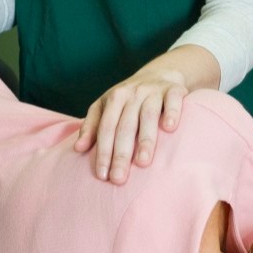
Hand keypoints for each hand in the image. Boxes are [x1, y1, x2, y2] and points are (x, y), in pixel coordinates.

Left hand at [74, 69, 189, 184]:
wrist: (160, 74)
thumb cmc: (129, 98)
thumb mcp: (106, 106)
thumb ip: (92, 126)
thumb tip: (77, 148)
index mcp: (114, 98)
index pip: (106, 128)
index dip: (103, 152)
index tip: (103, 175)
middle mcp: (133, 93)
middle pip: (125, 126)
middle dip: (121, 154)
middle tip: (119, 179)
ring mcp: (154, 91)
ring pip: (148, 116)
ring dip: (145, 140)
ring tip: (142, 162)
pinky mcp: (175, 90)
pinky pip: (173, 101)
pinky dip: (172, 113)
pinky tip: (169, 128)